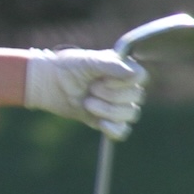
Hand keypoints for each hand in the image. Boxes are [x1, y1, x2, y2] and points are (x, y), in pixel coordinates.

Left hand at [24, 49, 146, 139]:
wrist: (52, 84)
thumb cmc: (70, 67)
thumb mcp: (88, 62)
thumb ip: (111, 65)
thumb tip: (134, 75)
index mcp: (124, 68)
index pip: (141, 76)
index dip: (124, 82)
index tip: (104, 79)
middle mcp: (126, 87)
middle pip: (136, 97)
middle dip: (111, 95)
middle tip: (92, 88)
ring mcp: (119, 105)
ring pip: (130, 114)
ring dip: (108, 110)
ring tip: (87, 102)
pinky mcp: (110, 121)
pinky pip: (122, 131)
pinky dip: (113, 130)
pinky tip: (100, 124)